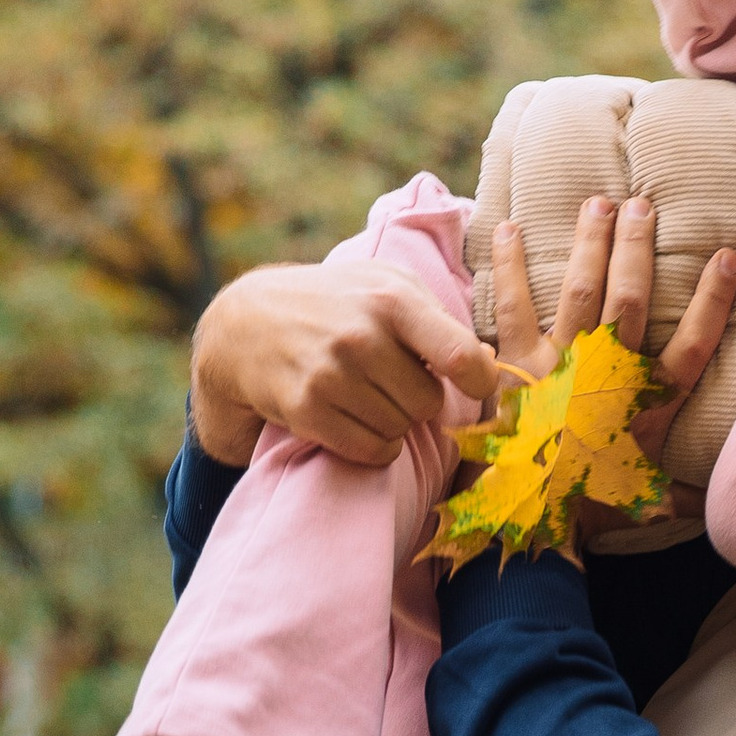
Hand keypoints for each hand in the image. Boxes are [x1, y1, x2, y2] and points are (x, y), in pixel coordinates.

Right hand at [189, 262, 499, 470]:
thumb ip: (438, 318)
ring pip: (401, 431)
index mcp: (392, 300)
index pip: (461, 356)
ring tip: (367, 396)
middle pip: (430, 404)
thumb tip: (489, 363)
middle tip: (393, 382)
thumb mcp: (385, 284)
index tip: (479, 386)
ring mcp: (331, 376)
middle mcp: (361, 337)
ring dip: (393, 424)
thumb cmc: (335, 302)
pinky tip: (355, 420)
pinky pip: (371, 451)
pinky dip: (373, 447)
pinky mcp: (307, 410)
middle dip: (419, 400)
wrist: (246, 323)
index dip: (482, 382)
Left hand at [489, 193, 735, 500]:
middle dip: (637, 249)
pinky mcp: (514, 365)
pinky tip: (511, 228)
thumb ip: (686, 494)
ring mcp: (558, 365)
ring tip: (600, 202)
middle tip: (643, 206)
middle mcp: (604, 376)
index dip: (712, 300)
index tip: (727, 257)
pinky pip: (512, 306)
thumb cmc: (589, 501)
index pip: (691, 345)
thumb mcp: (646, 498)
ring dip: (591, 243)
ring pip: (581, 291)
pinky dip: (509, 266)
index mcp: (644, 402)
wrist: (523, 514)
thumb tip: (729, 499)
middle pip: (630, 301)